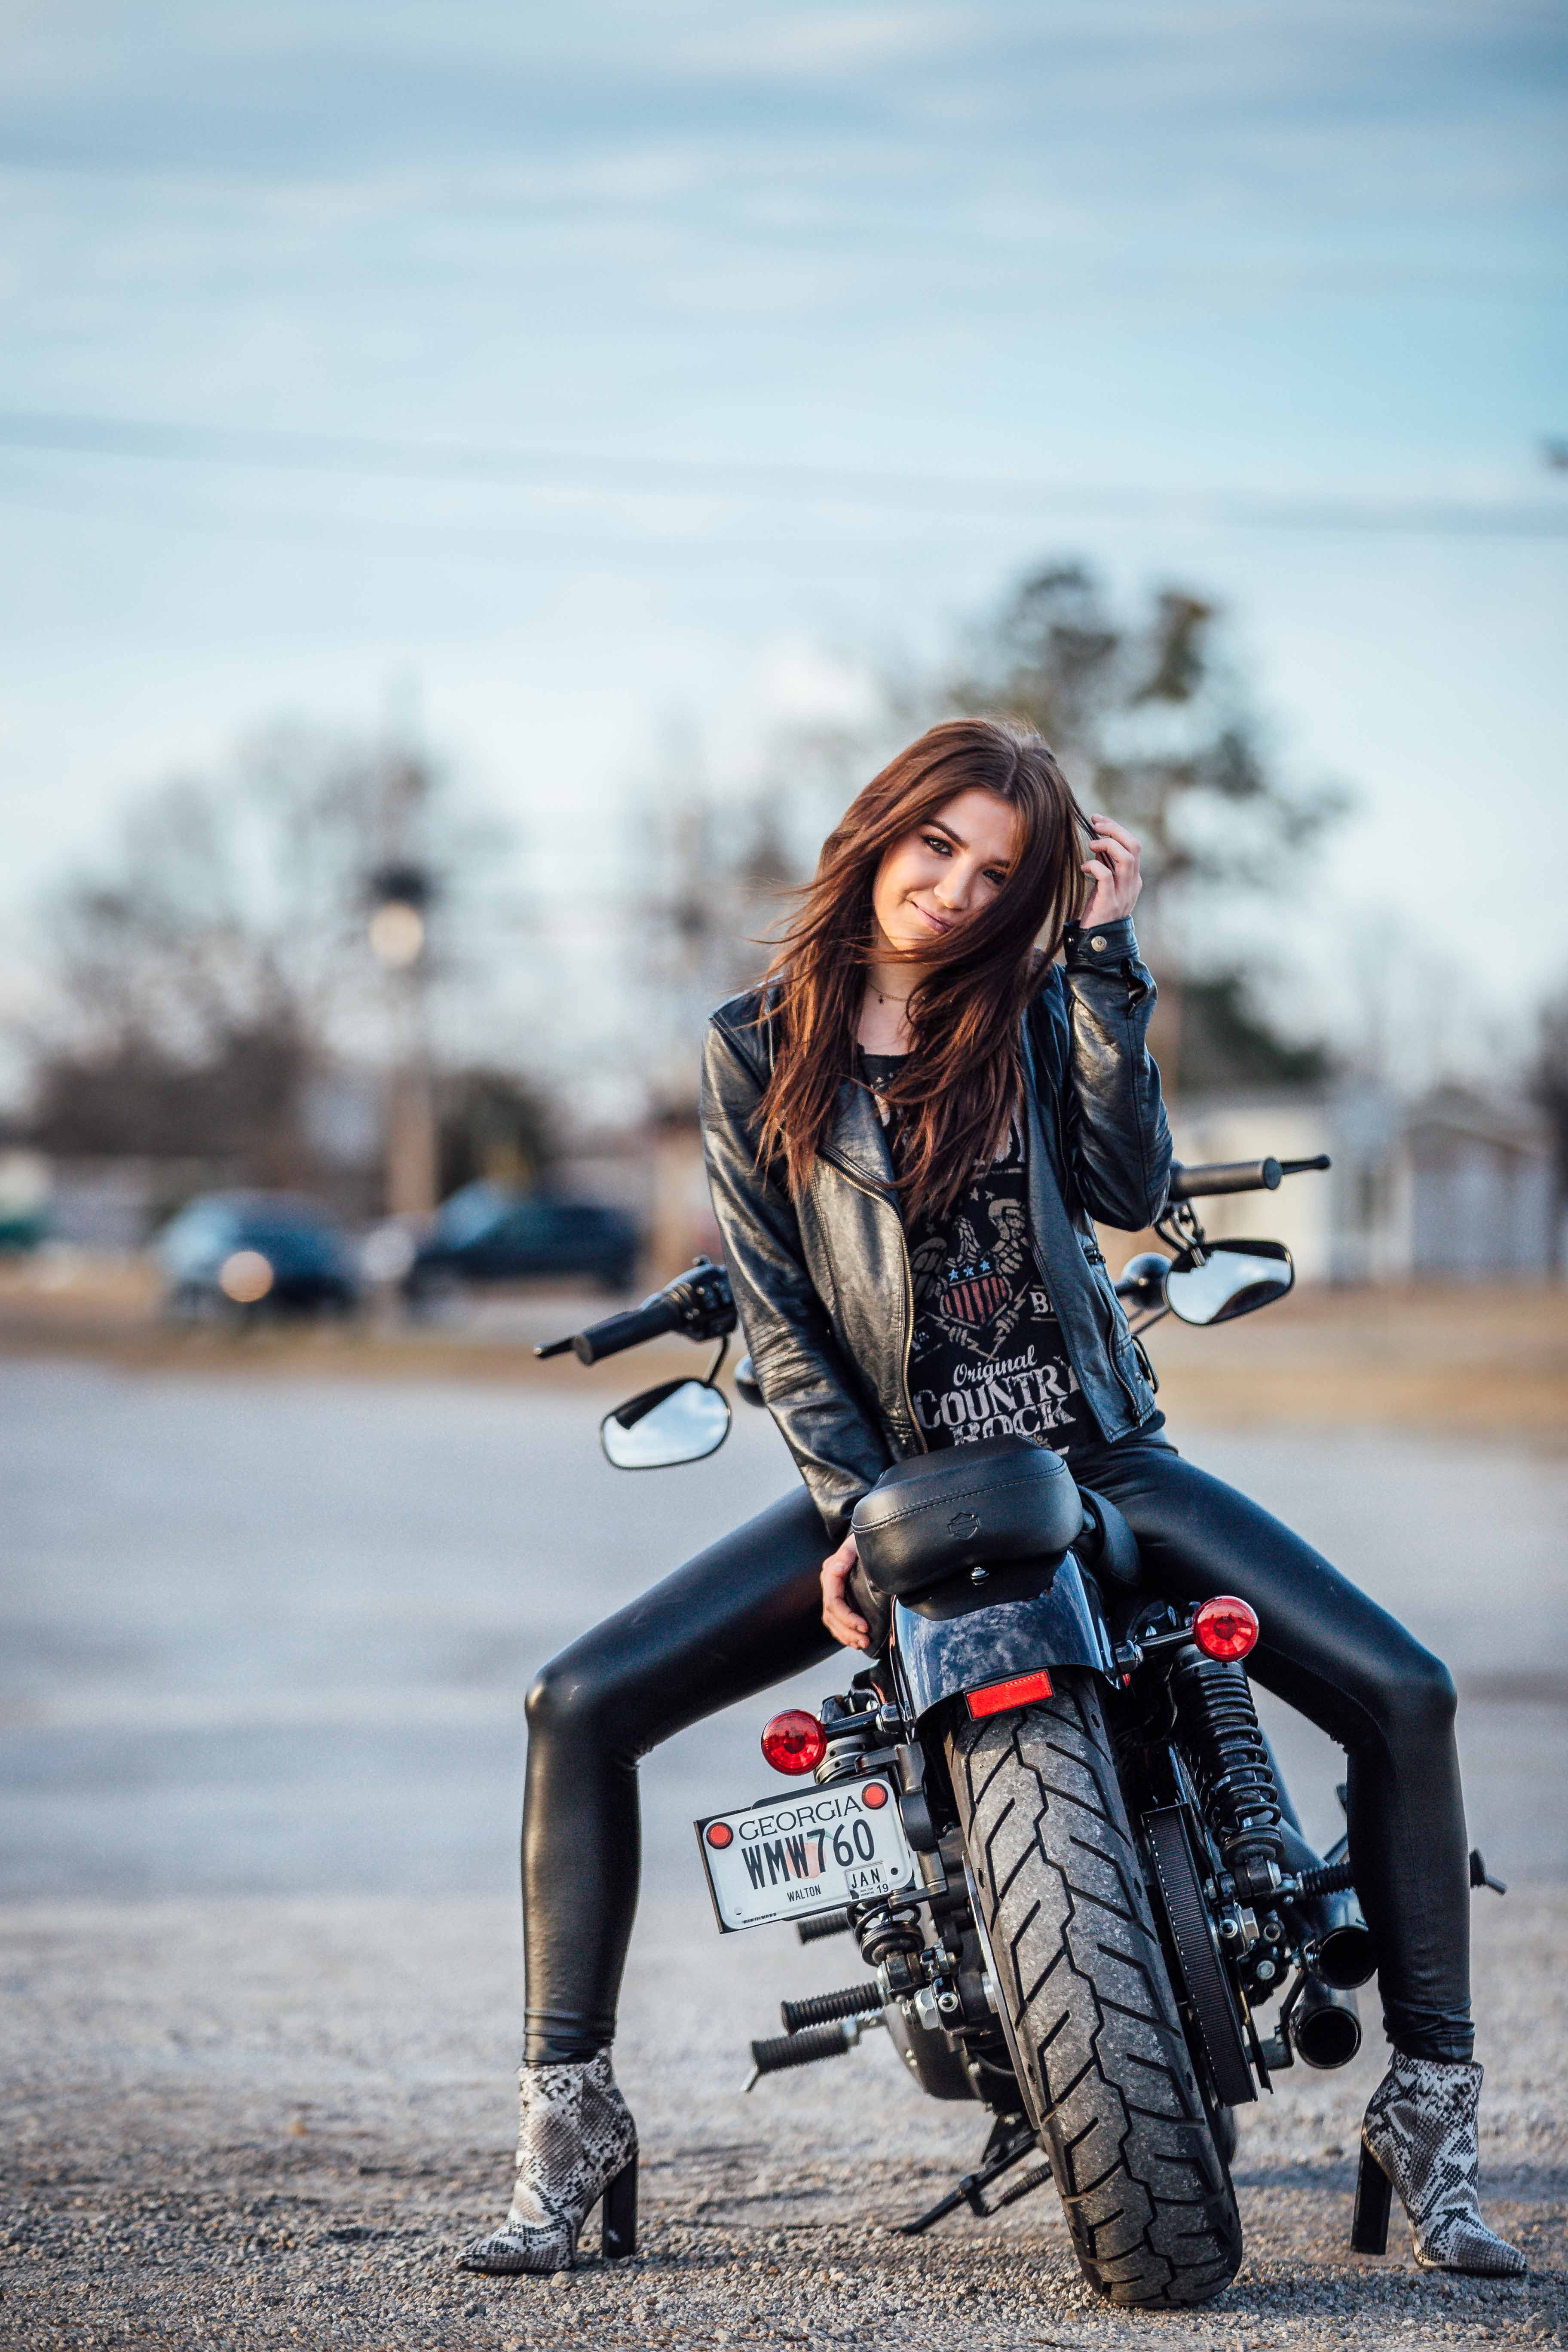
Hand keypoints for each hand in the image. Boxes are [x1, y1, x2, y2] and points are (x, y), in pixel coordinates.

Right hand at [820, 1533, 869, 1651]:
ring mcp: (833, 1591)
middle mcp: (829, 1583)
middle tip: (866, 1641)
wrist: (871, 1535)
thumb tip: (837, 1568)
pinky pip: (836, 1620)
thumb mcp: (858, 1543)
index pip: (833, 1602)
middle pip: (832, 1615)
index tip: (865, 1627)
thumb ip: (847, 1554)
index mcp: (831, 1571)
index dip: (847, 1617)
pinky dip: (844, 1632)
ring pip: (832, 1621)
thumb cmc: (867, 1539)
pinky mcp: (840, 1596)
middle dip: (848, 1631)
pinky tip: (854, 1640)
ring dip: (846, 1635)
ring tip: (862, 1644)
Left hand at [1080, 815, 1141, 925]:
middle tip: (1095, 824)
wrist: (1097, 943)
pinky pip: (1106, 876)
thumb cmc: (1098, 912)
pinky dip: (1094, 866)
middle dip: (1114, 830)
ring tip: (1091, 844)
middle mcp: (1132, 884)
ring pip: (1126, 858)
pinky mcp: (1109, 903)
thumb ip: (1105, 864)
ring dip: (1107, 844)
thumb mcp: (1104, 885)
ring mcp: (1123, 894)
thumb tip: (1097, 841)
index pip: (1133, 845)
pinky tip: (1083, 867)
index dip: (1116, 828)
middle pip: (1133, 846)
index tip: (1097, 819)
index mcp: (1133, 877)